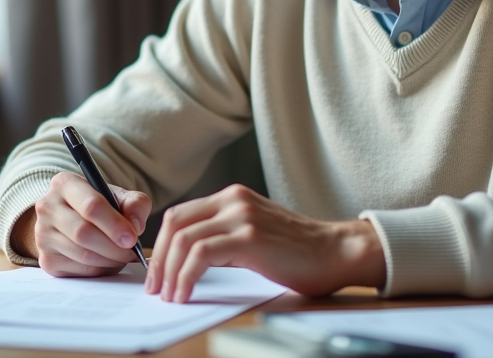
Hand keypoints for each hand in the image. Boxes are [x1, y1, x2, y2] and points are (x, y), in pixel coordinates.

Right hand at [18, 171, 151, 276]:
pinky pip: (78, 271)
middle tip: (131, 251)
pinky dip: (99, 270)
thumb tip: (135, 226)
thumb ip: (135, 204)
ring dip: (109, 260)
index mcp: (65, 183)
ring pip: (81, 254)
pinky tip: (108, 262)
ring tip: (123, 256)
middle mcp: (48, 207)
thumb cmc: (100, 206)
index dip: (114, 224)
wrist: (74, 219)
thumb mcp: (120, 196)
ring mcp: (43, 235)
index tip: (132, 238)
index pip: (90, 205)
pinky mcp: (46, 259)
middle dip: (113, 246)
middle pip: (83, 233)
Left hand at [144, 184, 385, 302]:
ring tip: (169, 296)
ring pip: (184, 238)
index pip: (180, 215)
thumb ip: (224, 238)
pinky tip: (186, 293)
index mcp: (232, 197)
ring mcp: (241, 216)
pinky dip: (186, 276)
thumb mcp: (254, 235)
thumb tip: (187, 261)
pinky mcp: (249, 237)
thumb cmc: (299, 252)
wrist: (337, 251)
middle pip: (175, 223)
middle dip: (158, 259)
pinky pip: (201, 254)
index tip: (156, 273)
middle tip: (155, 287)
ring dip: (169, 271)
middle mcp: (233, 199)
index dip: (161, 245)